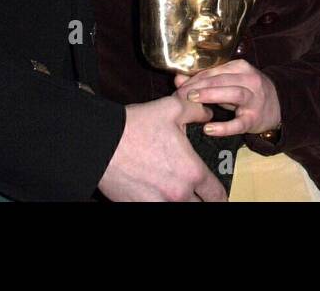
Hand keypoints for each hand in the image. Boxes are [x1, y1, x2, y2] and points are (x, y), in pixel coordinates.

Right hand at [97, 96, 226, 201]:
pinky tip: (156, 195)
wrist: (100, 143)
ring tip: (176, 195)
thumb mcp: (172, 109)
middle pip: (199, 207)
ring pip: (179, 210)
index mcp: (191, 171)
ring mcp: (157, 204)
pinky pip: (156, 209)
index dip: (220, 195)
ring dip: (181, 203)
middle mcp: (177, 193)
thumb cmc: (136, 127)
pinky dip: (160, 203)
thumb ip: (196, 111)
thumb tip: (207, 114)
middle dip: (201, 201)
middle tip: (199, 195)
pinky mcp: (137, 206)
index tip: (218, 194)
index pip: (216, 194)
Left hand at [175, 59, 280, 136]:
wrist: (277, 107)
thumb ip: (204, 80)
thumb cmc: (247, 93)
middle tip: (180, 94)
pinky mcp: (254, 119)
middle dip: (198, 85)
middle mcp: (250, 80)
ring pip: (233, 93)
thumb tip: (177, 79)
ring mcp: (254, 99)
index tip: (179, 86)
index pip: (214, 71)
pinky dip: (224, 127)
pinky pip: (239, 123)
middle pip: (221, 80)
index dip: (195, 78)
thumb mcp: (228, 83)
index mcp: (241, 68)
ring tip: (192, 100)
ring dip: (210, 95)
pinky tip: (208, 129)